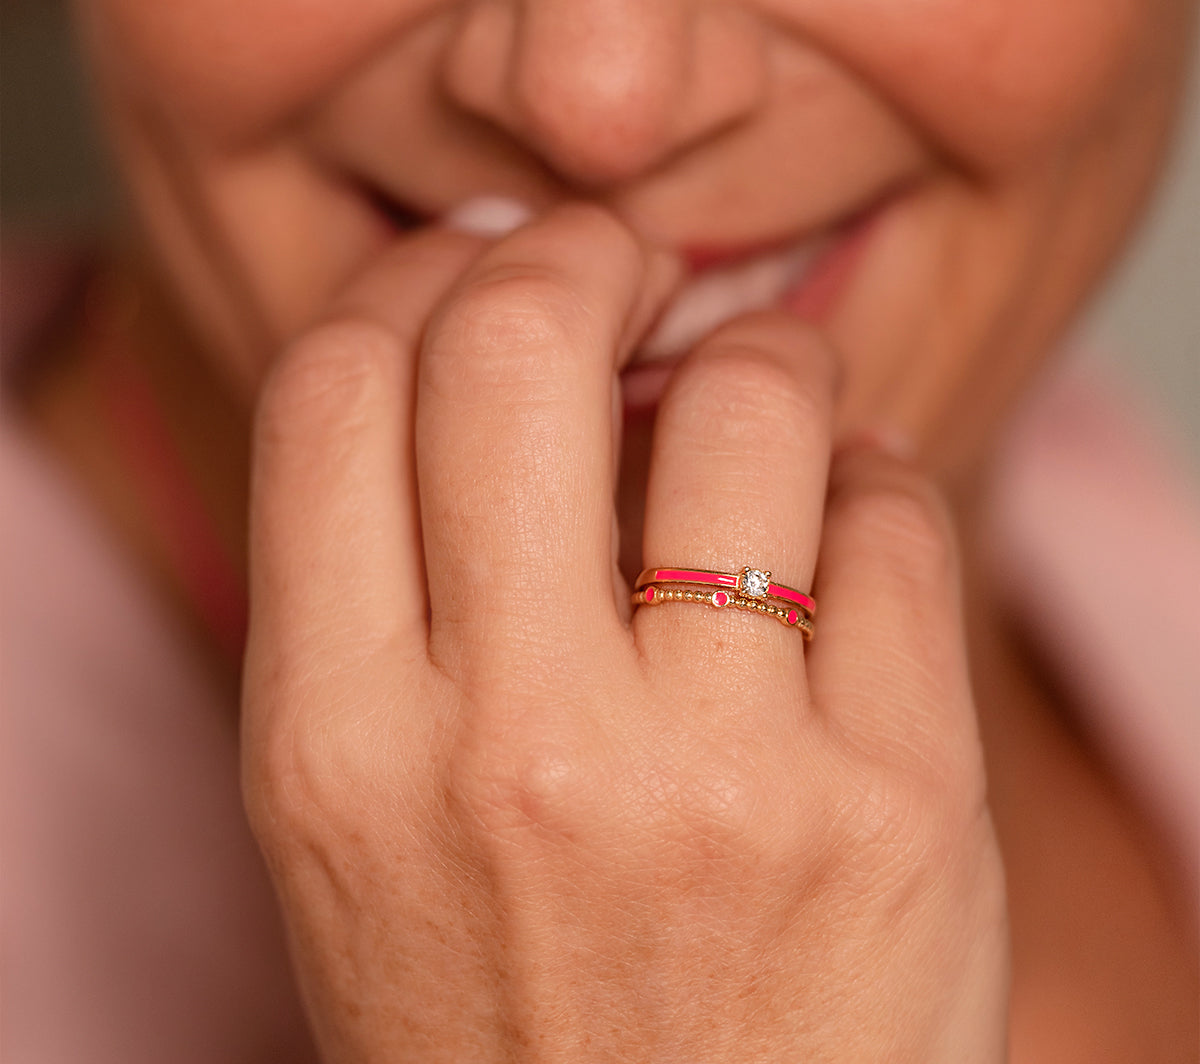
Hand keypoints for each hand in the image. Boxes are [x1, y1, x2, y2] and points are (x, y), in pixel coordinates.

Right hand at [241, 205, 1008, 1060]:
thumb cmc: (506, 1011)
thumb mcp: (365, 820)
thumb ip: (398, 589)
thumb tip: (514, 355)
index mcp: (334, 746)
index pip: (332, 389)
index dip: (415, 281)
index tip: (483, 267)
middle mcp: (510, 748)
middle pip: (517, 343)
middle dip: (582, 251)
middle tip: (627, 262)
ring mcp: (717, 777)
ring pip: (746, 400)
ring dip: (761, 351)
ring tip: (763, 388)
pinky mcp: (897, 806)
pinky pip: (899, 516)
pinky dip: (875, 475)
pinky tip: (853, 517)